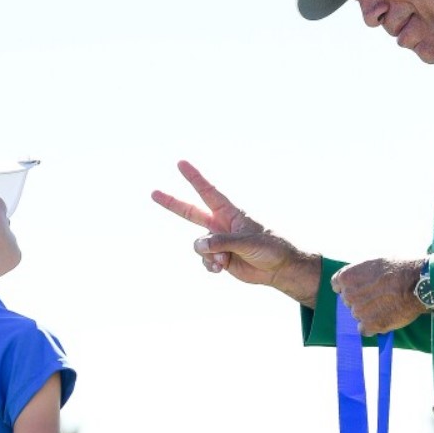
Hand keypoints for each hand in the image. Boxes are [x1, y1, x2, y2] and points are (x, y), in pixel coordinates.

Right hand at [152, 160, 321, 305]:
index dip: (194, 177)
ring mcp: (219, 241)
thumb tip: (198, 245)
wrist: (279, 269)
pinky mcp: (219, 258)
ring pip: (199, 245)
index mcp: (230, 212)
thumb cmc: (270, 247)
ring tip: (225, 261)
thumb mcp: (246, 241)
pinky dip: (210, 265)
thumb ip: (221, 242)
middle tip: (153, 193)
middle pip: (191, 212)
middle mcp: (221, 224)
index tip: (181, 163)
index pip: (208, 191)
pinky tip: (221, 269)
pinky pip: (204, 260)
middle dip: (172, 203)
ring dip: (208, 255)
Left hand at [331, 257, 427, 333]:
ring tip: (386, 306)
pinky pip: (364, 329)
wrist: (417, 283)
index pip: (337, 286)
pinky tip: (385, 317)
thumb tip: (355, 282)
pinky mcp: (369, 325)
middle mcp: (348, 295)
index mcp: (347, 277)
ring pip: (358, 316)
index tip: (360, 289)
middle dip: (361, 301)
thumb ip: (359, 274)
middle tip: (379, 298)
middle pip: (349, 302)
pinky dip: (373, 326)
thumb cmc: (399, 270)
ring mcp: (358, 311)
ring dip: (368, 314)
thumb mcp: (374, 263)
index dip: (350, 288)